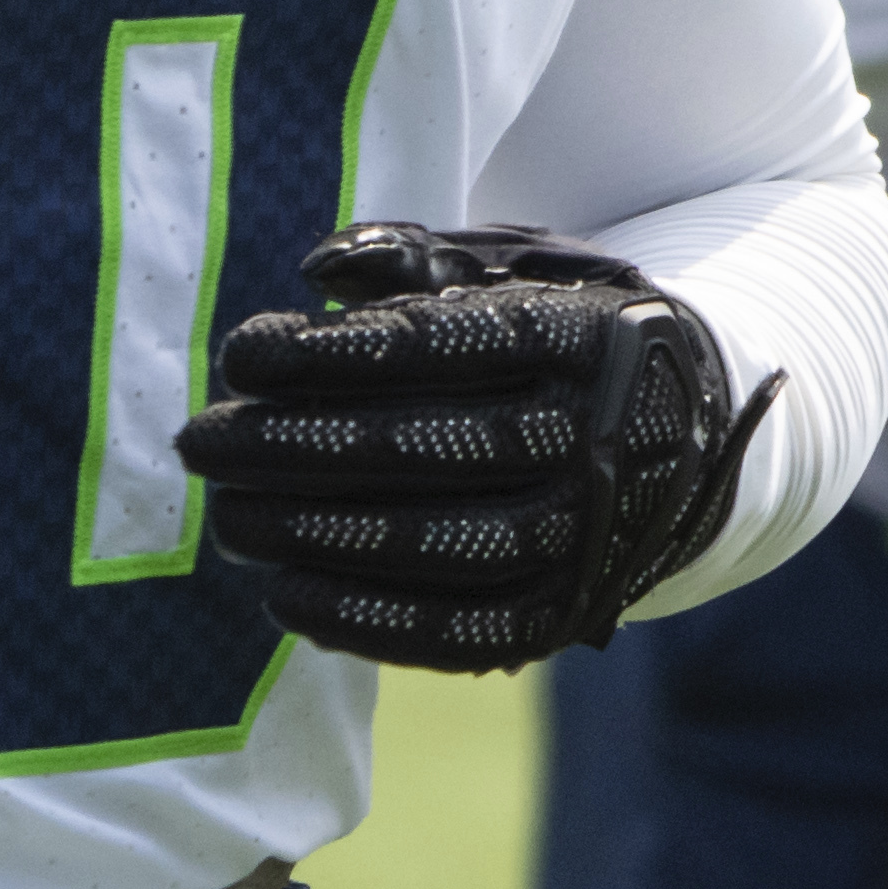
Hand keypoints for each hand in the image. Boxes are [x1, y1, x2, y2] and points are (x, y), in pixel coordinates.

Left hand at [177, 223, 773, 671]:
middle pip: (423, 447)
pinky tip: (286, 596)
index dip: (326, 353)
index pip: (436, 346)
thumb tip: (315, 268)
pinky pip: (461, 632)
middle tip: (199, 443)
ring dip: (316, 537)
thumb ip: (414, 256)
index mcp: (581, 339)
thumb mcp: (513, 270)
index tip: (240, 354)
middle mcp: (596, 440)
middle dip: (292, 446)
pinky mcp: (571, 614)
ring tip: (227, 520)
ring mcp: (590, 538)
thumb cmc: (561, 335)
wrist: (688, 432)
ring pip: (439, 545)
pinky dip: (368, 621)